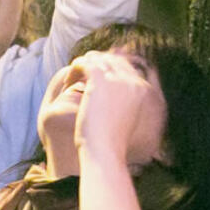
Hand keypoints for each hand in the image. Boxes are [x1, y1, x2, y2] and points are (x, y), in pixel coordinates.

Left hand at [72, 51, 162, 167]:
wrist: (104, 150)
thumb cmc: (110, 142)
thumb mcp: (123, 120)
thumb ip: (121, 104)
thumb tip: (110, 98)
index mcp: (142, 90)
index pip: (125, 67)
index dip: (107, 68)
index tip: (92, 76)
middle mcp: (132, 81)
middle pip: (111, 60)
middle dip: (95, 64)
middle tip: (79, 75)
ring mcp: (117, 79)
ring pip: (97, 59)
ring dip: (82, 67)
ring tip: (71, 78)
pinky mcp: (99, 80)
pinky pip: (84, 63)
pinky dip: (74, 69)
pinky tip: (68, 81)